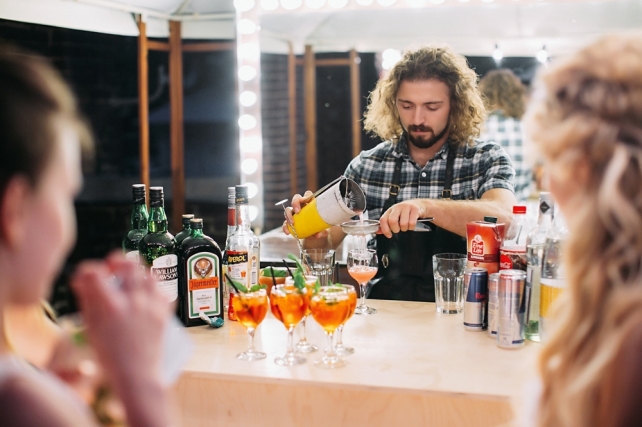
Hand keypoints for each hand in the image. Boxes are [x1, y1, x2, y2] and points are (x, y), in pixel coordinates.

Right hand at [71, 252, 170, 392]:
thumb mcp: (91, 328)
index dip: (87, 270)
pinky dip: (152, 287)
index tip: (85, 275)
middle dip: (117, 262)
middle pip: (128, 264)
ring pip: (148, 273)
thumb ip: (87, 300)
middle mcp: (134, 301)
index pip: (96, 273)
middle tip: (112, 269)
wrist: (137, 374)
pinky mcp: (164, 311)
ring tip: (129, 283)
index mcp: (111, 307)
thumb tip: (82, 279)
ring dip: (136, 274)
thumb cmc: (110, 355)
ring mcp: (152, 305)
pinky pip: (161, 288)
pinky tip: (144, 295)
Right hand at [281, 190, 326, 239]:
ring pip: (288, 209)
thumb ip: (322, 231)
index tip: (305, 201)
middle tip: (297, 211)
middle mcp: (302, 206)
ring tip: (292, 223)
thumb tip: (318, 234)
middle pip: (296, 198)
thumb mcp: (323, 228)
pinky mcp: (290, 221)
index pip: (308, 194)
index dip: (306, 196)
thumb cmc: (321, 226)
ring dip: (288, 215)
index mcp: (311, 203)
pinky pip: (285, 223)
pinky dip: (285, 227)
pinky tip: (287, 232)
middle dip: (295, 203)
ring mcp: (295, 213)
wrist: (317, 233)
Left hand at [378, 199, 426, 237]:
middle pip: (392, 221)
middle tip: (398, 229)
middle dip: (395, 229)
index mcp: (390, 210)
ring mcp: (406, 207)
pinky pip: (412, 223)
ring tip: (406, 227)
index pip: (383, 219)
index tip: (389, 235)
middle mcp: (397, 207)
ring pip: (403, 223)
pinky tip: (411, 225)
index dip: (385, 229)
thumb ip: (386, 224)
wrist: (419, 204)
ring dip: (405, 229)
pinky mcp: (415, 209)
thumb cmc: (405, 212)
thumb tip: (378, 231)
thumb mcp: (394, 216)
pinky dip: (411, 227)